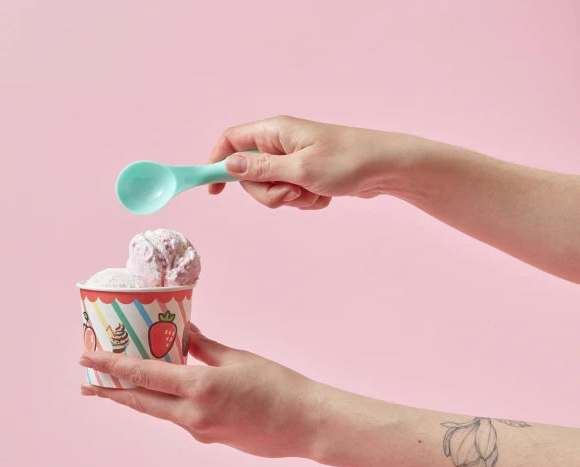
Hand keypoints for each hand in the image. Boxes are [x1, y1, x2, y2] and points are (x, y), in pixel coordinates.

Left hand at [79, 324, 328, 459]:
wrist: (305, 424)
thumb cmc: (277, 386)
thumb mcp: (237, 358)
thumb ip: (204, 347)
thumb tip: (183, 332)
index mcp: (199, 388)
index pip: (143, 375)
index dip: (110, 366)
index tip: (86, 358)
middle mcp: (193, 414)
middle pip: (139, 401)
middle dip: (110, 391)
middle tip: (85, 382)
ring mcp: (199, 430)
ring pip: (156, 411)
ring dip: (134, 398)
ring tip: (115, 387)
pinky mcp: (208, 437)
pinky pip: (177, 418)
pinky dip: (162, 403)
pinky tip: (161, 393)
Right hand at [207, 115, 419, 209]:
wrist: (388, 168)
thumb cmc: (348, 161)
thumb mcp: (299, 169)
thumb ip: (261, 168)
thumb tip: (229, 165)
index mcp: (274, 131)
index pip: (230, 140)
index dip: (217, 163)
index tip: (214, 190)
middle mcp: (280, 142)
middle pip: (249, 173)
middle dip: (266, 192)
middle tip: (290, 193)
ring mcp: (293, 159)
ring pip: (270, 188)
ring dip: (289, 199)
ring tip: (314, 192)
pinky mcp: (306, 174)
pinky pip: (291, 194)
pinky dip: (305, 200)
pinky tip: (325, 195)